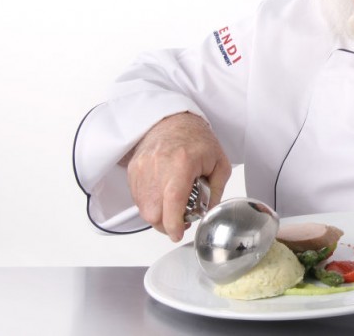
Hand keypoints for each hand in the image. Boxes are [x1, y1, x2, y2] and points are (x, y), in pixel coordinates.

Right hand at [122, 112, 231, 241]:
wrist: (173, 120)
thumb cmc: (197, 139)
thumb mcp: (219, 164)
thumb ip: (216, 192)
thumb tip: (208, 214)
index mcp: (182, 163)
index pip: (172, 201)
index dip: (174, 224)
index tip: (178, 233)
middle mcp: (158, 165)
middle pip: (153, 212)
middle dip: (167, 224)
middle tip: (181, 218)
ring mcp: (142, 168)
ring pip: (143, 208)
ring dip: (158, 215)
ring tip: (174, 204)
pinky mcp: (133, 170)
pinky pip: (137, 199)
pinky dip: (150, 204)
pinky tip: (163, 195)